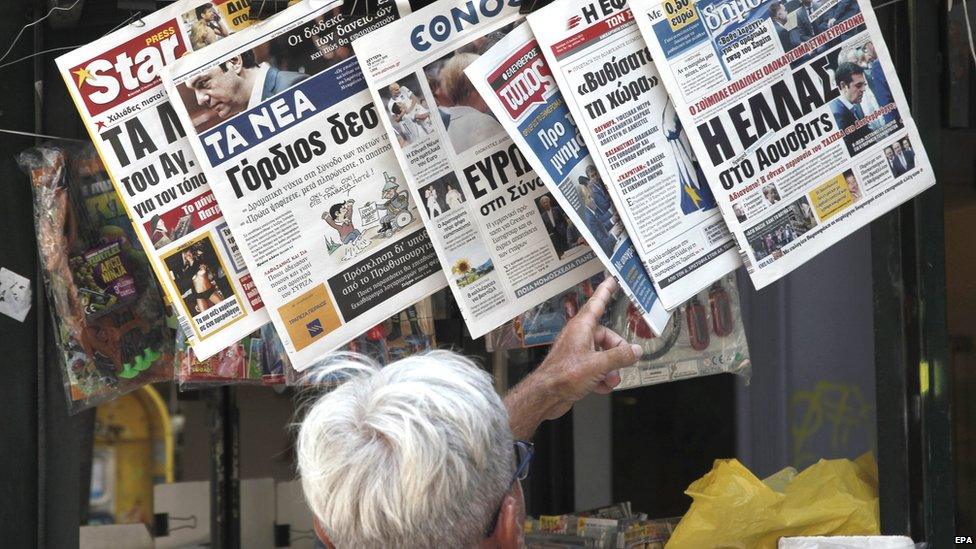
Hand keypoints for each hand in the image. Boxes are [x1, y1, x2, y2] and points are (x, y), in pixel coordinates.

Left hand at [504, 277, 641, 438]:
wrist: (546, 396)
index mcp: (581, 328)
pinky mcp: (576, 367)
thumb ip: (619, 357)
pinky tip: (600, 387)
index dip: (605, 291)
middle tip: (622, 364)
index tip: (611, 280)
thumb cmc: (563, 376)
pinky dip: (601, 378)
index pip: (597, 303)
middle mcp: (578, 337)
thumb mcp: (598, 365)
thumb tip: (635, 351)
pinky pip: (596, 368)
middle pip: (607, 337)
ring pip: (603, 355)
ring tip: (608, 380)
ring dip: (610, 370)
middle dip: (616, 354)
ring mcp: (577, 352)